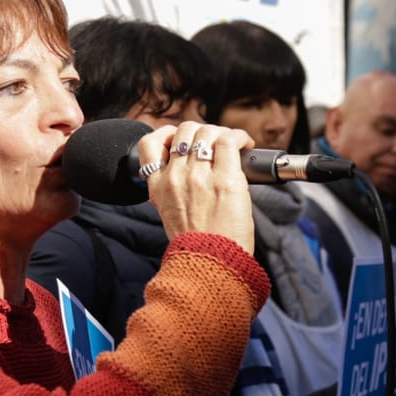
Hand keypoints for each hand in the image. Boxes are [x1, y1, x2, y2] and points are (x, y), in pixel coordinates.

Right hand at [138, 122, 255, 253]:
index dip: (167, 134)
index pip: (150, 144)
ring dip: (222, 132)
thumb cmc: (198, 246)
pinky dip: (239, 136)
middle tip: (216, 143)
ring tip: (233, 144)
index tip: (183, 139)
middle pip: (184, 130)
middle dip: (201, 131)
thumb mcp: (171, 215)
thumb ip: (173, 191)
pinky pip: (229, 141)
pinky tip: (246, 144)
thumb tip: (190, 173)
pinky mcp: (225, 180)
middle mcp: (175, 177)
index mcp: (158, 187)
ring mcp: (199, 177)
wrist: (211, 265)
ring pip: (206, 131)